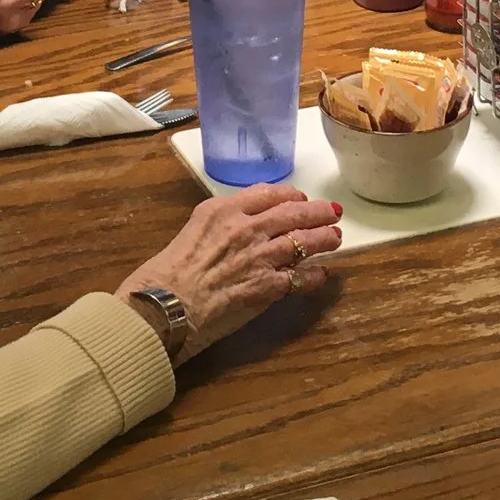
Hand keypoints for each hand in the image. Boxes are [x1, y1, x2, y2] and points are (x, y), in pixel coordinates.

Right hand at [119, 183, 342, 361]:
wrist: (164, 306)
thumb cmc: (165, 274)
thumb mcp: (191, 231)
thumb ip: (217, 226)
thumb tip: (233, 231)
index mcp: (222, 210)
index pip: (266, 193)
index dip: (289, 194)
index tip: (298, 197)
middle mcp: (245, 227)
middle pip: (292, 212)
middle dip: (316, 211)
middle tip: (332, 211)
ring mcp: (259, 256)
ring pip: (302, 241)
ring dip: (323, 238)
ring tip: (335, 237)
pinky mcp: (267, 286)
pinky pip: (300, 277)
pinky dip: (314, 275)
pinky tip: (322, 274)